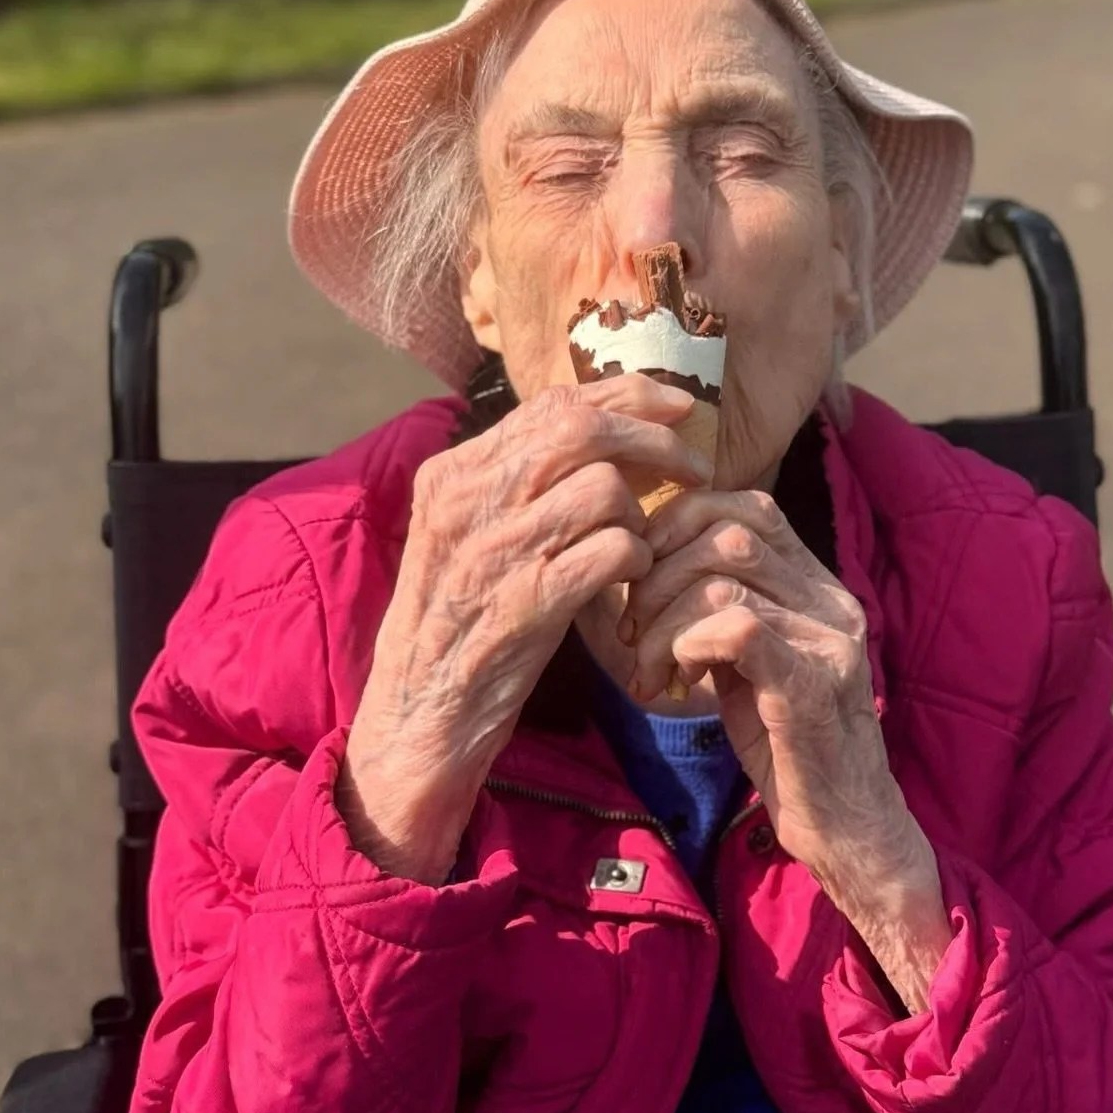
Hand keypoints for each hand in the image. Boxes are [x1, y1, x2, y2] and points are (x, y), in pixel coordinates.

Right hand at [340, 375, 711, 884]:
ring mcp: (495, 550)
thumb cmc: (459, 625)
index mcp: (452, 474)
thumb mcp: (468, 538)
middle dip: (653, 440)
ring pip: (604, 487)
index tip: (674, 406)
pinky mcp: (526, 603)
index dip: (626, 396)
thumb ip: (514, 485)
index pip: (552, 404)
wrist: (418, 716)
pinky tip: (629, 584)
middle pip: (582, 429)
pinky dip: (636, 561)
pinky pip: (613, 551)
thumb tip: (596, 432)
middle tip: (694, 466)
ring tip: (637, 548)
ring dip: (641, 516)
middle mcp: (467, 500)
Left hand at [620, 488, 950, 1010]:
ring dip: (662, 618)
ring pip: (723, 575)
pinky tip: (677, 683)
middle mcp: (832, 601)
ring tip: (650, 667)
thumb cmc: (785, 748)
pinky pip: (735, 628)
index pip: (748, 507)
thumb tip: (645, 567)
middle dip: (658, 574)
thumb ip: (715, 610)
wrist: (845, 829)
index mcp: (818, 587)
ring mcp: (829, 641)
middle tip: (632, 631)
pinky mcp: (812, 686)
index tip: (639, 581)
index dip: (679, 526)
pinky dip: (686, 645)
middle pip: (729, 530)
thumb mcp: (746, 663)